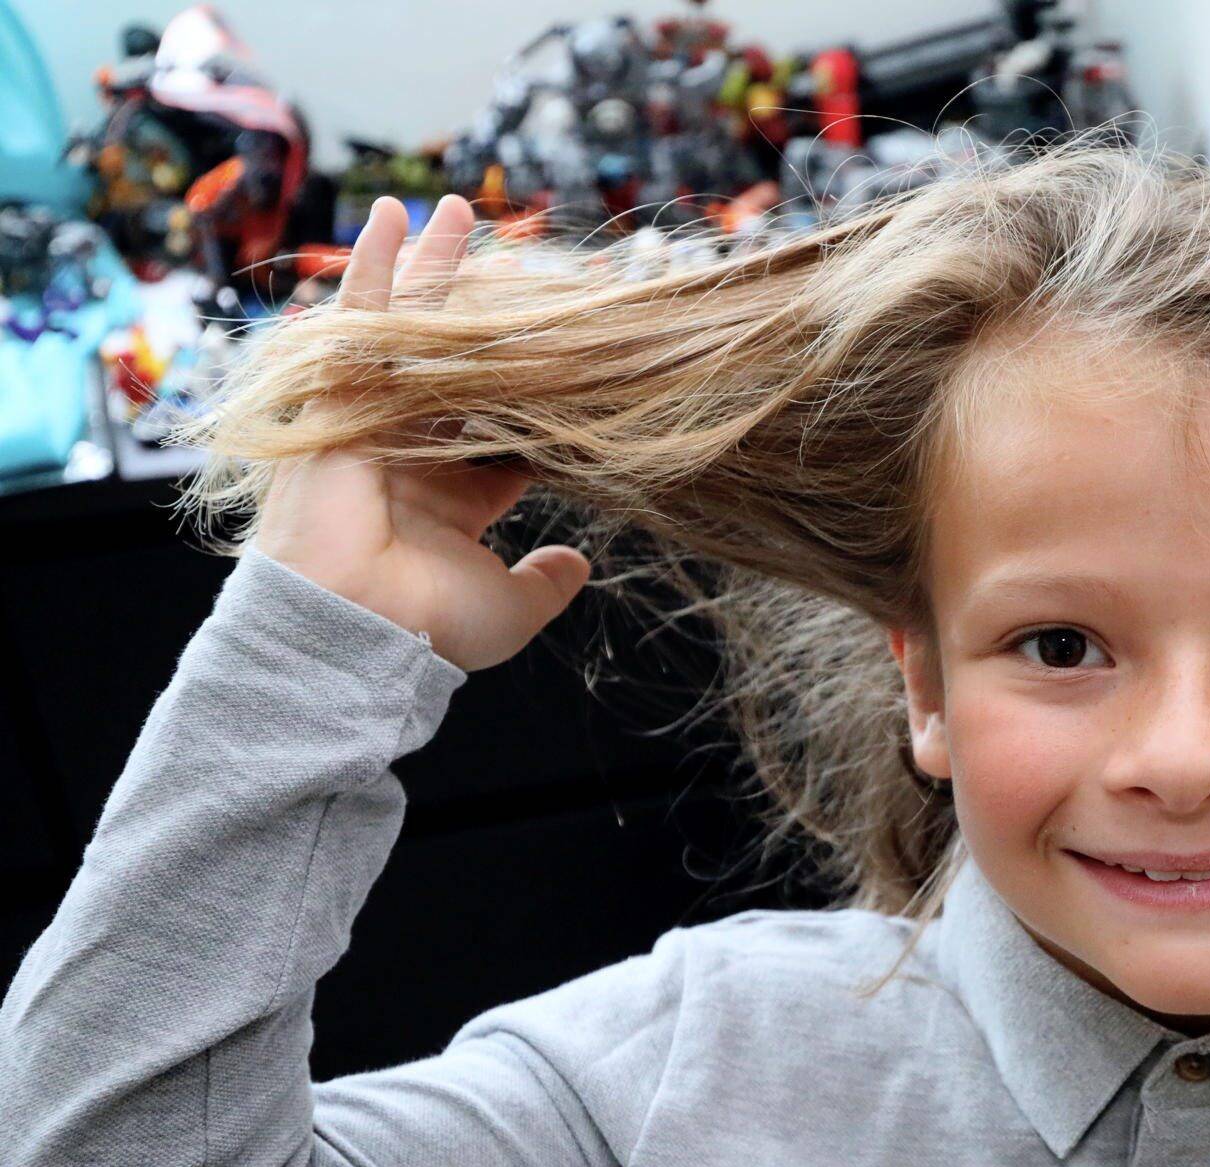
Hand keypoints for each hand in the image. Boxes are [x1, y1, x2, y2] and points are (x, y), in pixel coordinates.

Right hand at [246, 193, 588, 671]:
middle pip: (457, 362)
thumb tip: (579, 567)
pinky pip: (360, 317)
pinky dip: (377, 265)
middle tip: (515, 263)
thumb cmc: (428, 628)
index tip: (578, 352)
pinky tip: (395, 215)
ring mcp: (378, 419)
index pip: (504, 426)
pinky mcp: (344, 396)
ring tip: (455, 208)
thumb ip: (547, 584)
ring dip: (433, 266)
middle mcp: (414, 450)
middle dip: (482, 311)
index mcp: (452, 495)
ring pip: (410, 327)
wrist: (358, 626)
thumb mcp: (511, 609)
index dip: (539, 390)